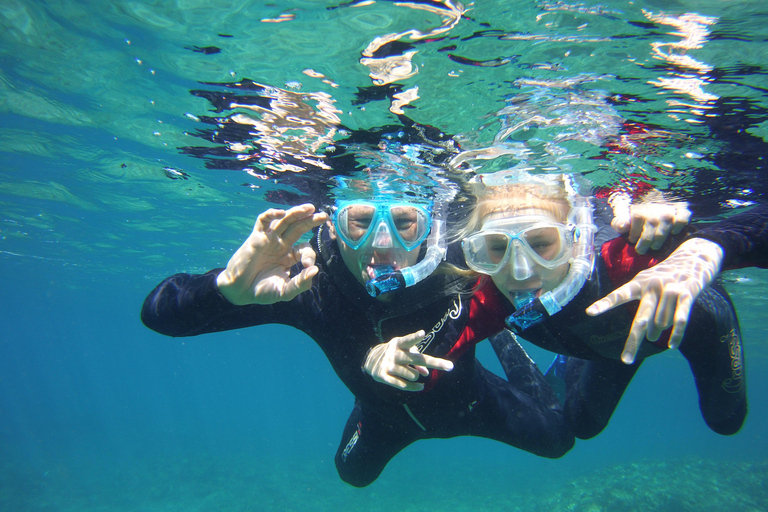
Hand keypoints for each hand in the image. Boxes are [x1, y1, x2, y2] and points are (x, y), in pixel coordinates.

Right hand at [216, 204, 327, 304]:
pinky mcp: (256, 237)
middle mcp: (281, 245)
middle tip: (324, 216)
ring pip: (284, 221)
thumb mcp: (285, 291)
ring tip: (310, 207)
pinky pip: (264, 221)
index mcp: (290, 256)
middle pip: (298, 228)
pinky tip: (282, 213)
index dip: (309, 254)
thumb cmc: (262, 291)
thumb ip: (300, 283)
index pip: (305, 248)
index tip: (307, 265)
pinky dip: (272, 214)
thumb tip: (315, 270)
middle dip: (311, 221)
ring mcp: (269, 239)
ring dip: (297, 213)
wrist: (240, 291)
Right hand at [363, 330, 454, 391]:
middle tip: (450, 367)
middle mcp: (394, 353)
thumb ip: (417, 359)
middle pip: (417, 359)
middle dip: (434, 363)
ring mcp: (388, 365)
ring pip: (413, 375)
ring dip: (416, 376)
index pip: (408, 340)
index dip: (415, 337)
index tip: (422, 333)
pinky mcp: (383, 376)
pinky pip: (403, 385)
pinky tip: (420, 387)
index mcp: (399, 343)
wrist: (370, 360)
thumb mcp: (405, 351)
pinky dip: (414, 387)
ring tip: (411, 373)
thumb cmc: (395, 353)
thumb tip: (427, 373)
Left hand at [586, 238, 723, 363]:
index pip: (619, 295)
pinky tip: (671, 345)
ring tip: (658, 333)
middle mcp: (652, 285)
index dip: (604, 304)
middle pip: (640, 320)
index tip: (589, 313)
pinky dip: (677, 334)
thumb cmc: (666, 277)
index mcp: (638, 283)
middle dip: (634, 342)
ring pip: (662, 322)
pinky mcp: (687, 293)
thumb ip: (647, 310)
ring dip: (660, 331)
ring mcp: (670, 289)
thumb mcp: (650, 286)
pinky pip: (681, 320)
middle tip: (626, 360)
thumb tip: (649, 335)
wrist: (695, 257)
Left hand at [609, 193, 690, 253]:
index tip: (632, 240)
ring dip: (660, 236)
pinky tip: (673, 232)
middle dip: (646, 239)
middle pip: (652, 221)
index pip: (638, 215)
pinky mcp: (682, 210)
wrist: (654, 201)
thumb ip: (619, 222)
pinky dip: (679, 224)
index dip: (635, 230)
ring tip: (654, 247)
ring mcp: (669, 207)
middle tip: (641, 250)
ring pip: (666, 220)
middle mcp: (655, 205)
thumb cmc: (636, 215)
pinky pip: (683, 216)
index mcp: (641, 205)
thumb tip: (621, 226)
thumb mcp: (624, 217)